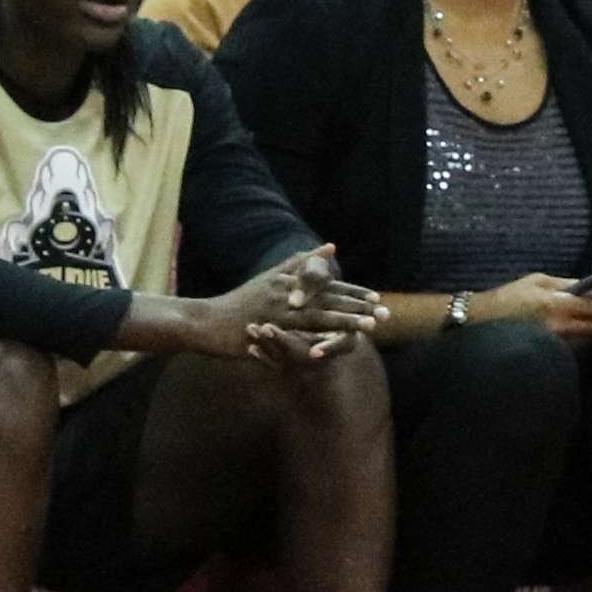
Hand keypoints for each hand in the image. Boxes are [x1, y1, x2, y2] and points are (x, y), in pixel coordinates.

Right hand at [205, 248, 384, 364]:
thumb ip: (300, 263)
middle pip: (329, 300)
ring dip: (345, 322)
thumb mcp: (270, 276)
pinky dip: (314, 339)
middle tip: (385, 314)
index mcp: (290, 282)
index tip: (377, 299)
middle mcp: (287, 293)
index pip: (328, 288)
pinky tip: (333, 345)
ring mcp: (276, 311)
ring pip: (317, 317)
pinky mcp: (265, 328)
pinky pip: (294, 335)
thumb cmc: (239, 300)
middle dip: (358, 308)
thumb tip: (330, 246)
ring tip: (369, 327)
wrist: (206, 320)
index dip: (353, 294)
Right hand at [470, 273, 591, 341]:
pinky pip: (577, 345)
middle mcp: (560, 326)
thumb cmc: (508, 297)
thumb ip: (567, 283)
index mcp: (558, 304)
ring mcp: (556, 343)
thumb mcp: (537, 280)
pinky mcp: (550, 352)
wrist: (478, 322)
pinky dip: (588, 338)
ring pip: (590, 337)